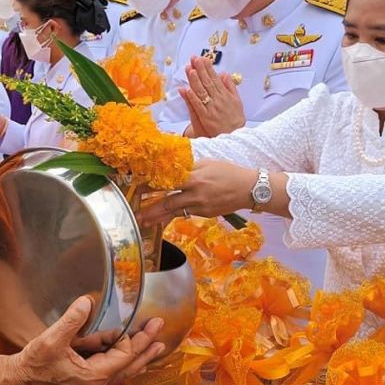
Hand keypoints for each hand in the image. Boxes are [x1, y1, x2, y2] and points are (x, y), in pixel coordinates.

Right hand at [0, 296, 164, 384]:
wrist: (17, 379)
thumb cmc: (34, 363)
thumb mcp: (52, 339)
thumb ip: (72, 320)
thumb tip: (88, 302)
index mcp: (94, 375)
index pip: (125, 355)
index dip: (135, 338)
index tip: (149, 322)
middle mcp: (97, 381)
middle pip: (130, 365)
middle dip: (147, 349)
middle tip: (161, 333)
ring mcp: (91, 381)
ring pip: (123, 369)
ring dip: (140, 356)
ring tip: (156, 347)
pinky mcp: (85, 377)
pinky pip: (113, 369)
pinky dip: (126, 360)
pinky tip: (132, 358)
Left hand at [137, 160, 255, 227]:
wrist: (248, 188)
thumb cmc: (228, 172)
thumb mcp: (207, 163)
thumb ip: (189, 168)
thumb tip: (171, 169)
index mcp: (194, 177)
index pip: (167, 182)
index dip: (151, 185)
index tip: (138, 188)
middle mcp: (195, 194)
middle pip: (167, 202)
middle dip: (150, 209)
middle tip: (136, 214)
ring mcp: (200, 206)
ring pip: (175, 212)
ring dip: (158, 217)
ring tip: (145, 221)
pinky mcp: (205, 214)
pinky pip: (186, 214)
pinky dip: (174, 216)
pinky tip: (164, 218)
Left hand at [179, 56, 244, 137]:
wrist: (235, 135)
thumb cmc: (235, 118)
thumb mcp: (237, 101)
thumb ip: (230, 87)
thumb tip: (225, 74)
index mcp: (225, 94)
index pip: (215, 78)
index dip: (208, 68)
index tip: (202, 58)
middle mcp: (218, 99)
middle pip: (207, 82)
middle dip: (200, 69)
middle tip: (194, 58)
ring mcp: (211, 108)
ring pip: (202, 92)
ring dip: (195, 80)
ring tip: (189, 69)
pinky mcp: (206, 117)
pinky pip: (198, 106)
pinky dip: (192, 97)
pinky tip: (186, 89)